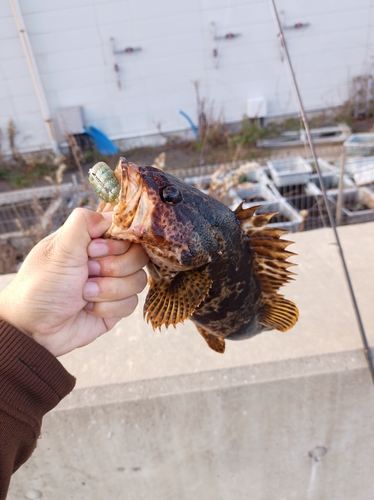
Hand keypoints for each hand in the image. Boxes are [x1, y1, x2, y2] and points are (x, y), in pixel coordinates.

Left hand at [0, 208, 148, 356]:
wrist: (34, 330)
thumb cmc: (40, 286)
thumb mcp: (59, 249)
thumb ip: (84, 223)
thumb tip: (110, 214)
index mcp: (91, 240)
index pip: (125, 230)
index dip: (117, 242)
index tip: (94, 250)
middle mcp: (105, 259)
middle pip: (138, 255)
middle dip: (113, 268)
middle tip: (87, 272)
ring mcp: (112, 283)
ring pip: (138, 280)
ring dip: (109, 290)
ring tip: (84, 294)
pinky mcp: (115, 306)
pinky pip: (132, 303)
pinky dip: (109, 307)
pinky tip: (89, 308)